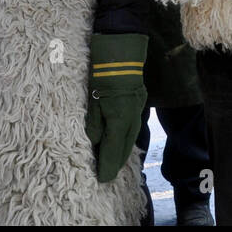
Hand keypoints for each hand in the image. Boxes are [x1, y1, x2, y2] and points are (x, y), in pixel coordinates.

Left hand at [86, 33, 147, 182]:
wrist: (121, 52)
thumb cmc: (101, 74)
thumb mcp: (92, 99)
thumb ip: (94, 123)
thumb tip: (94, 141)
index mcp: (118, 119)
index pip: (112, 150)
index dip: (107, 166)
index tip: (102, 179)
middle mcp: (131, 117)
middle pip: (124, 147)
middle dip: (116, 163)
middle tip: (108, 175)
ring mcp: (137, 109)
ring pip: (131, 137)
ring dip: (123, 152)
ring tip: (116, 162)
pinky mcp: (139, 101)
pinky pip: (133, 127)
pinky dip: (127, 138)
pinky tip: (123, 140)